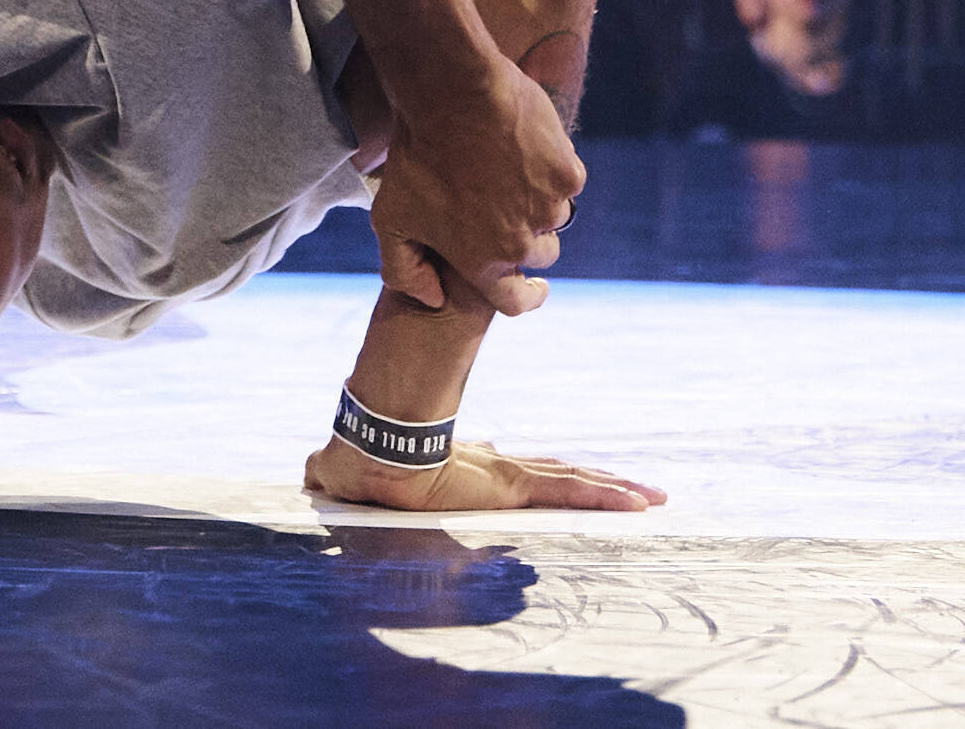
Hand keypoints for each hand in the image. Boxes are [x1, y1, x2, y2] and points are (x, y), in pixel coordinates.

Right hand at [303, 434, 664, 514]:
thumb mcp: (358, 482)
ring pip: (572, 481)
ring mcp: (508, 476)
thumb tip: (311, 476)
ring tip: (653, 498)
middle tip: (650, 493)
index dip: (566, 478)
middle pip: (565, 474)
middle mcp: (501, 469)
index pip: (533, 474)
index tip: (596, 484)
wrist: (370, 462)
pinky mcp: (508, 485)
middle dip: (606, 485)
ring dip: (614, 491)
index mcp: (477, 470)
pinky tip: (633, 502)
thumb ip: (335, 475)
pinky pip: (564, 490)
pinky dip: (600, 495)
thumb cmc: (362, 472)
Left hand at [366, 56, 579, 316]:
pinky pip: (568, 181)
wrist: (449, 95)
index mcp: (482, 261)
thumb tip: (432, 299)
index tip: (535, 286)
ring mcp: (549, 208)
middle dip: (527, 237)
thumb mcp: (389, 220)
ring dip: (539, 201)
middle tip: (507, 206)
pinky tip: (527, 148)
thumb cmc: (415, 157)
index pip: (514, 302)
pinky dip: (553, 169)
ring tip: (511, 169)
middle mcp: (522, 242)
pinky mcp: (566, 173)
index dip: (526, 296)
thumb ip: (404, 271)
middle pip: (540, 254)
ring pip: (555, 215)